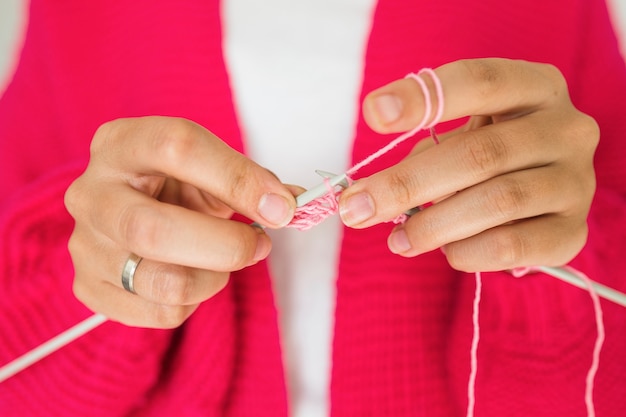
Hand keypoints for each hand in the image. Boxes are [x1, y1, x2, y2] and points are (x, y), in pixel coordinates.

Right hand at [65, 116, 295, 327]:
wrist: (132, 210)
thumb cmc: (177, 185)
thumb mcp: (209, 169)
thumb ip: (249, 181)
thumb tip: (289, 205)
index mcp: (121, 143)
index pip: (177, 148)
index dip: (237, 179)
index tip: (281, 208)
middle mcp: (90, 193)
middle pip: (153, 232)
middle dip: (226, 247)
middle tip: (260, 245)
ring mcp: (84, 245)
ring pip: (162, 283)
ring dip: (214, 279)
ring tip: (224, 261)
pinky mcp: (89, 287)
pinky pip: (160, 313)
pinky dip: (193, 302)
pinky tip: (191, 275)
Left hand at [338, 58, 598, 271]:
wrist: (545, 197)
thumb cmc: (491, 158)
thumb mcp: (462, 137)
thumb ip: (422, 153)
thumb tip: (364, 195)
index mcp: (536, 88)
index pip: (480, 81)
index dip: (423, 98)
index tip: (372, 114)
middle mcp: (567, 130)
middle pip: (481, 153)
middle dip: (408, 184)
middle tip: (357, 209)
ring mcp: (576, 182)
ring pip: (498, 202)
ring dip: (434, 225)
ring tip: (397, 239)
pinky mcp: (573, 232)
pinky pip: (513, 246)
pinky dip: (468, 252)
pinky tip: (447, 251)